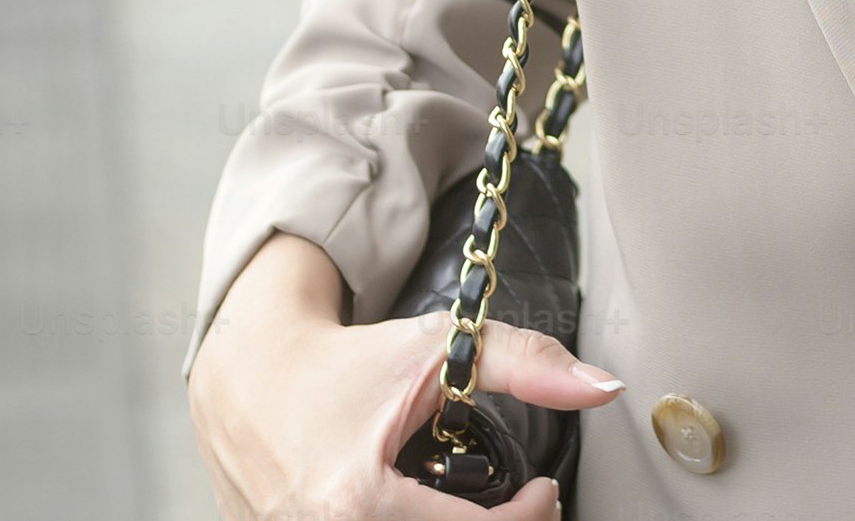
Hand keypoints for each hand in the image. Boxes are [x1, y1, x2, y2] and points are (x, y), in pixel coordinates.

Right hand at [189, 233, 622, 520]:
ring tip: (477, 517)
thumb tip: (604, 388)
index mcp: (357, 501)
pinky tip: (426, 518)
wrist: (250, 377)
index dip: (527, 519)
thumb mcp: (435, 349)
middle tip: (522, 513)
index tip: (543, 493)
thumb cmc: (344, 365)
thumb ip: (526, 362)